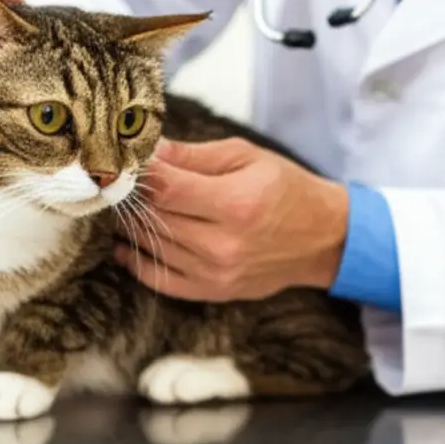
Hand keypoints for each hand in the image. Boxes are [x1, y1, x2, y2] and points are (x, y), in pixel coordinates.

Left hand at [114, 137, 348, 301]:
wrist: (323, 238)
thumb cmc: (285, 189)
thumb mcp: (246, 156)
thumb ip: (195, 155)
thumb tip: (151, 152)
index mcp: (235, 203)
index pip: (167, 188)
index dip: (141, 173)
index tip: (129, 162)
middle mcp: (224, 243)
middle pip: (156, 218)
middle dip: (134, 198)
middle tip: (121, 183)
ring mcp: (218, 273)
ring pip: (154, 247)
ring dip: (132, 227)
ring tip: (124, 208)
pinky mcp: (215, 291)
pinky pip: (162, 281)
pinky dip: (138, 264)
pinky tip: (126, 247)